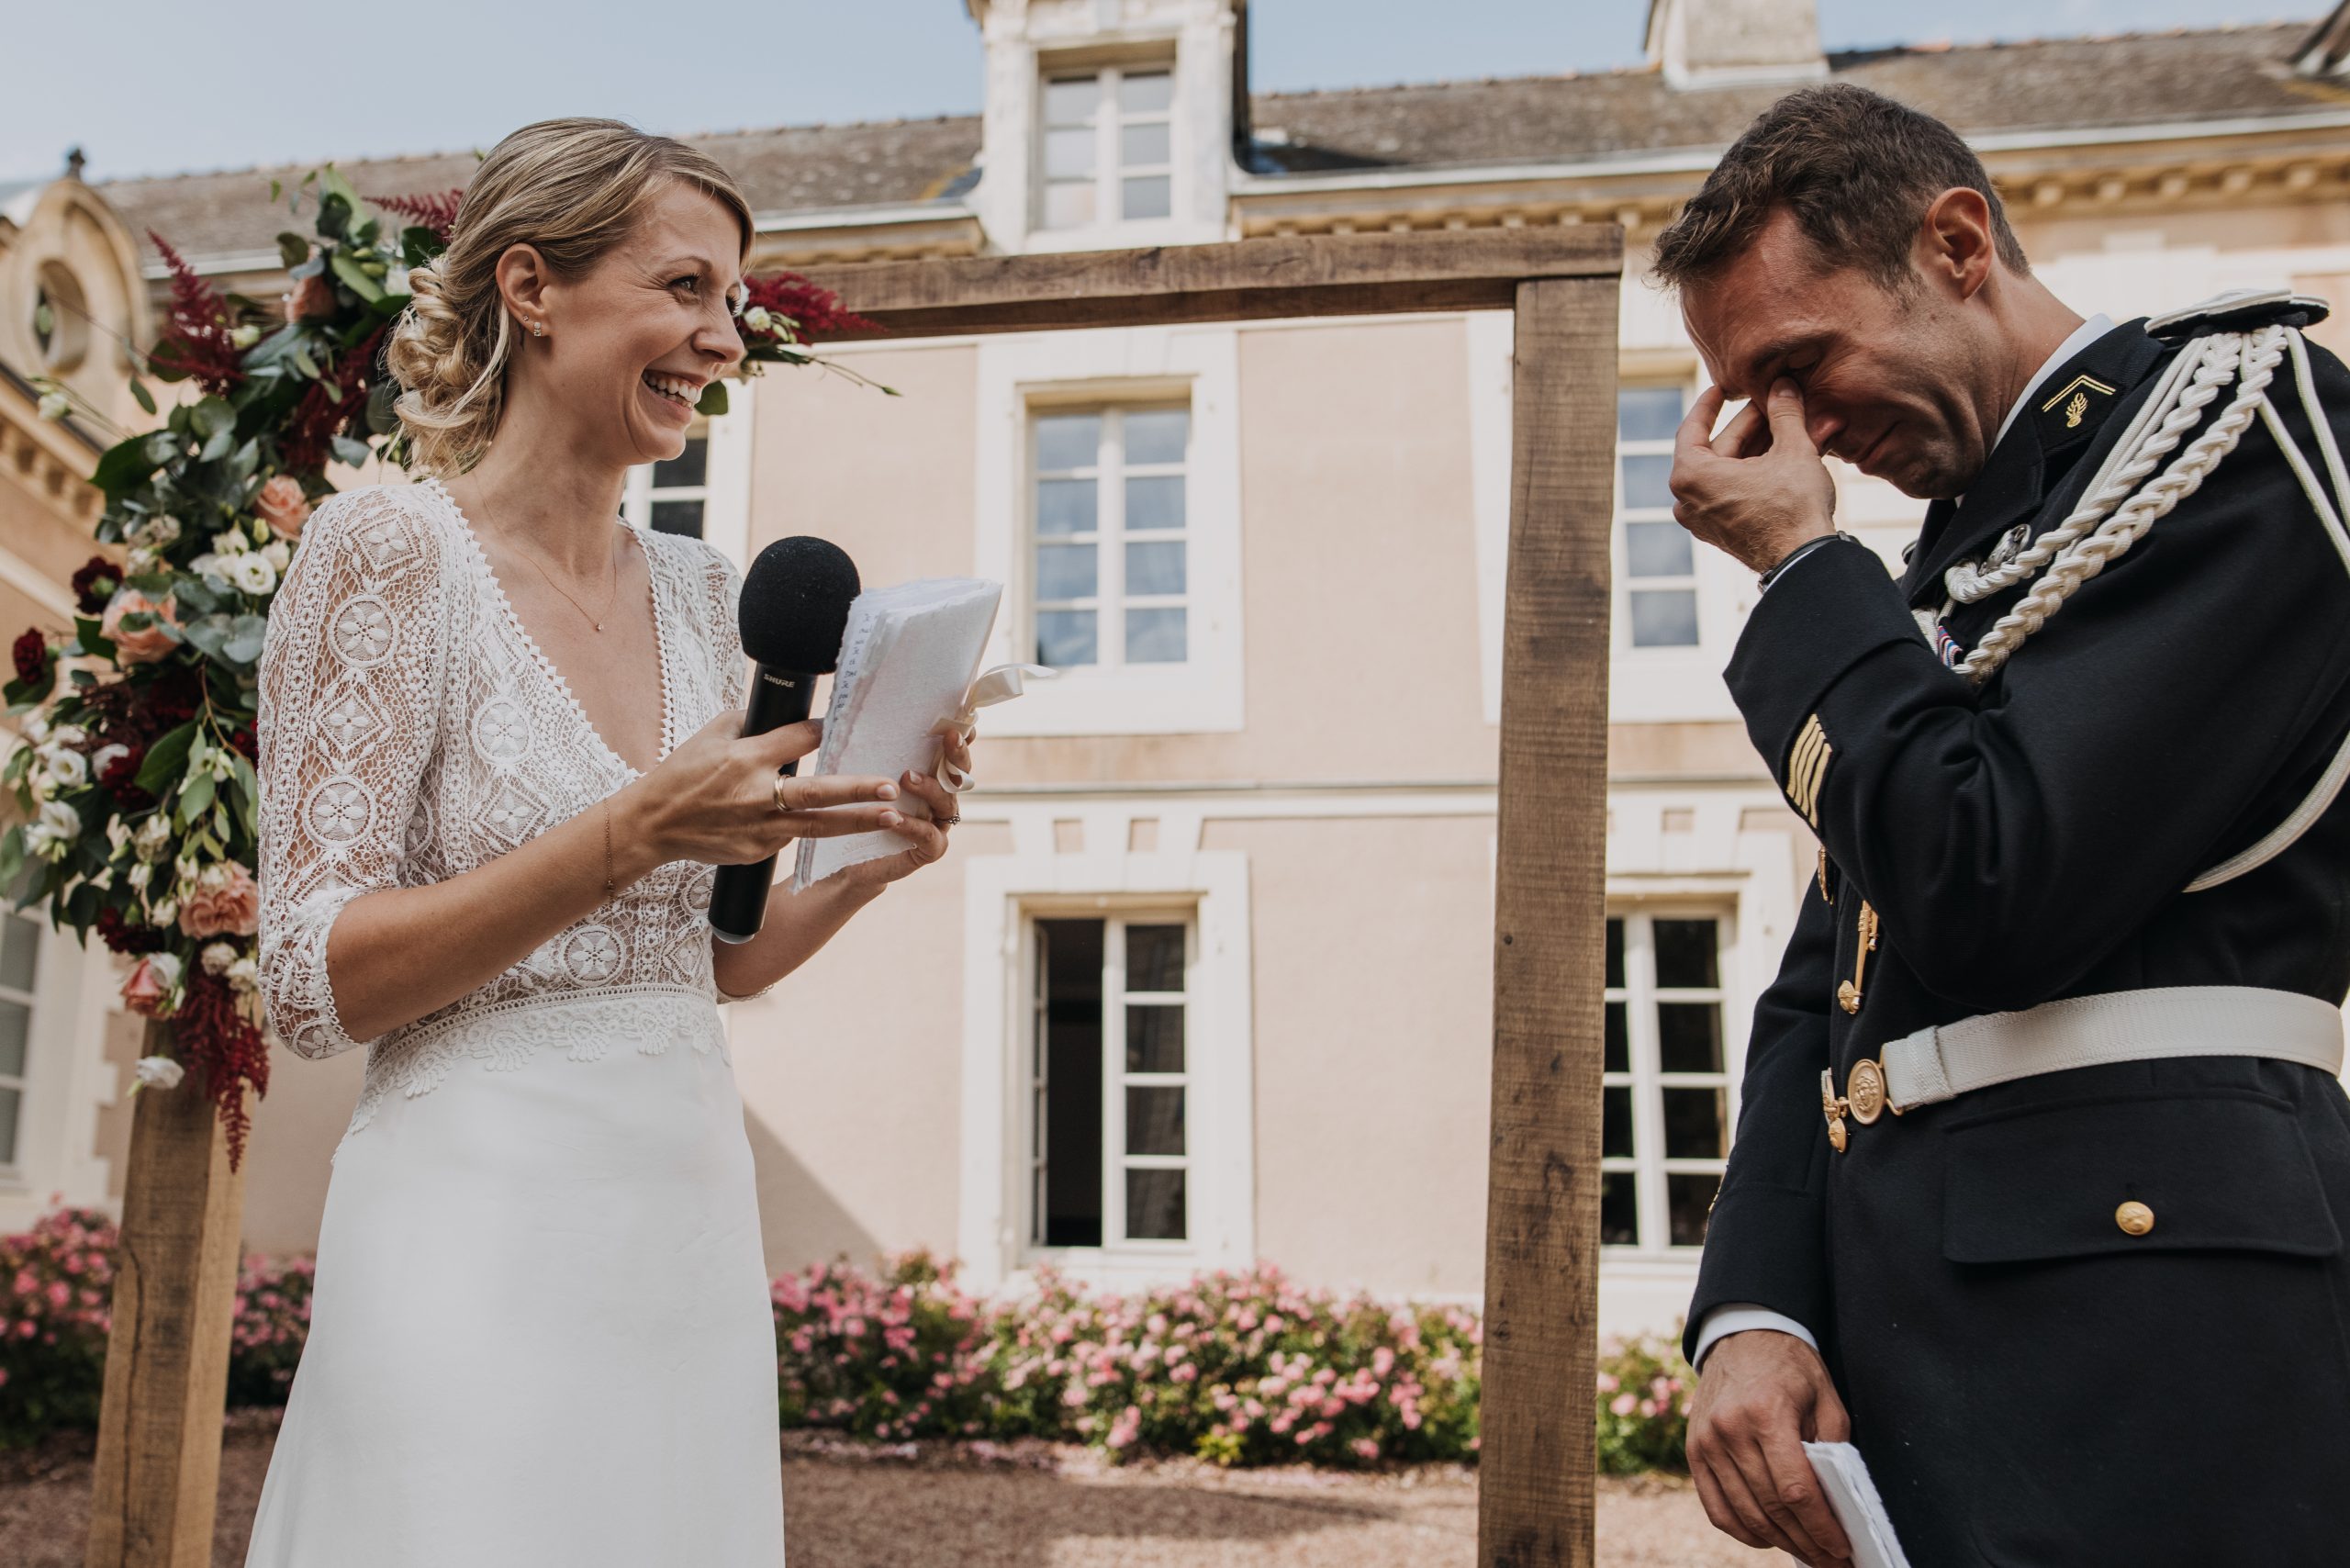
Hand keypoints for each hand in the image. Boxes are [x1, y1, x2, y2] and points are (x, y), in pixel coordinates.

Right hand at [621, 710, 902, 866]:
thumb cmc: (682, 774)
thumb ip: (750, 723)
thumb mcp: (711, 735)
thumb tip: (783, 713)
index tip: (845, 725)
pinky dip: (816, 832)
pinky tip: (845, 829)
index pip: (799, 739)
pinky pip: (793, 838)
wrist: (653, 824)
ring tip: (893, 819)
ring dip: (857, 822)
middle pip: (817, 792)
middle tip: (890, 787)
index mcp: (745, 759)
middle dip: (857, 790)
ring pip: (818, 826)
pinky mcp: (759, 852)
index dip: (824, 730)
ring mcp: (759, 829)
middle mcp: (757, 795)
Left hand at [829, 727, 976, 891]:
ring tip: (907, 777)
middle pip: (960, 774)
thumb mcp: (859, 777)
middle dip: (958, 754)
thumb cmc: (854, 813)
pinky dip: (913, 825)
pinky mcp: (927, 850)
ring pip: (947, 803)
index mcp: (927, 777)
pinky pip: (930, 836)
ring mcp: (936, 825)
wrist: (844, 862)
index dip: (960, 737)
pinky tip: (895, 817)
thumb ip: (864, 752)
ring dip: (931, 787)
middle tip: (949, 736)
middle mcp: (937, 799)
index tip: (959, 719)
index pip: (949, 754)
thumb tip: (841, 716)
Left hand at [1670, 379, 1838, 574]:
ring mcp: (1702, 519)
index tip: (1723, 386)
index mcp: (1690, 476)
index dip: (1711, 402)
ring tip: (1787, 424)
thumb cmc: (1793, 507)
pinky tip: (1783, 452)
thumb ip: (1784, 413)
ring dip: (1759, 446)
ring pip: (1730, 470)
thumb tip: (1783, 385)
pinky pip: (1733, 491)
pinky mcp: (1721, 532)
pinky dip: (1755, 471)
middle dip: (1751, 425)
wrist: (1804, 562)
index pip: (1694, 427)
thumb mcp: (1792, 449)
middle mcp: (1687, 499)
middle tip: (1775, 401)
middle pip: (1718, 449)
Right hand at [1686, 1329, 1854, 1564]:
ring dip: (1780, 1542)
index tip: (1841, 1549)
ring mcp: (1706, 1442)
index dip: (1821, 1527)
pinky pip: (1716, 1509)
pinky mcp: (1693, 1452)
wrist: (1742, 1337)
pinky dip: (1743, 1531)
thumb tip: (1839, 1504)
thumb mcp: (1826, 1398)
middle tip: (1832, 1561)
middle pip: (1771, 1507)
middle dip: (1806, 1542)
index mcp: (1766, 1412)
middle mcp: (1730, 1429)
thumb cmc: (1791, 1368)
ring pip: (1745, 1513)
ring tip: (1807, 1553)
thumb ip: (1833, 1448)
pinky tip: (1768, 1538)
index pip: (1796, 1488)